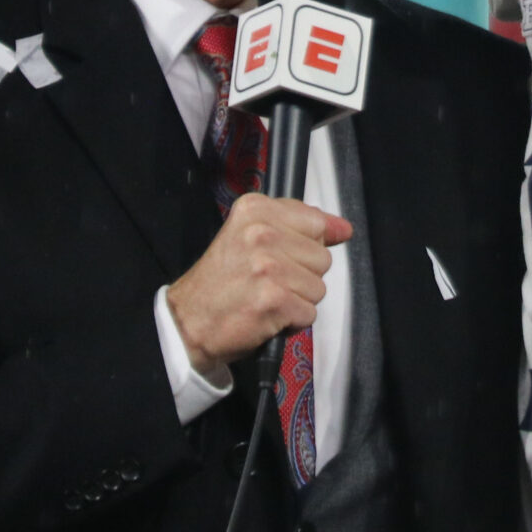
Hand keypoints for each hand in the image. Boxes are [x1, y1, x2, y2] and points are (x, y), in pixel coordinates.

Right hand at [166, 193, 352, 376]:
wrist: (188, 320)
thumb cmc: (221, 282)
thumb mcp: (250, 236)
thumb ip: (297, 226)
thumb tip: (343, 228)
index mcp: (255, 209)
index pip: (316, 222)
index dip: (307, 246)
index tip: (286, 257)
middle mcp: (261, 233)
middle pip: (322, 258)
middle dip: (302, 276)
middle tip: (267, 281)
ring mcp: (268, 266)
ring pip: (319, 287)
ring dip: (297, 300)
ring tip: (266, 298)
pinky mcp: (274, 298)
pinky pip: (309, 313)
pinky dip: (292, 321)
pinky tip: (267, 315)